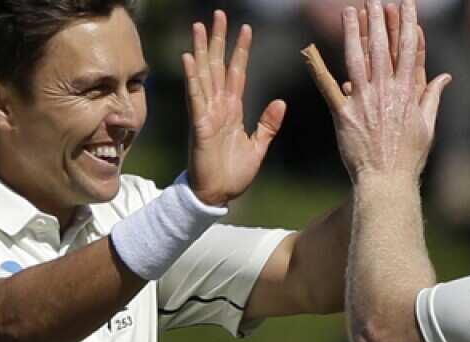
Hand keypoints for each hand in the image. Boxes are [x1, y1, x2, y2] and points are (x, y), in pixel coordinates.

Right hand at [183, 11, 285, 206]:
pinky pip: (196, 97)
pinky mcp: (200, 125)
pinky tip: (189, 58)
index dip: (240, 51)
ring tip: (199, 26)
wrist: (218, 195)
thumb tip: (280, 102)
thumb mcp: (258, 147)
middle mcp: (218, 107)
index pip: (237, 73)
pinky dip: (193, 78)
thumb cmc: (234, 174)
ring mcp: (207, 114)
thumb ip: (268, 124)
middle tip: (218, 15)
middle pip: (218, 65)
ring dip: (201, 50)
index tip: (245, 29)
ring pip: (204, 74)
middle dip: (218, 40)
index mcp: (232, 110)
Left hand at [312, 0, 451, 185]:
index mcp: (407, 92)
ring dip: (353, 32)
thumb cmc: (409, 158)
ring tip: (349, 11)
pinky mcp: (344, 113)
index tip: (406, 4)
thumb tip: (445, 77)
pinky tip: (309, 49)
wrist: (387, 181)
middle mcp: (386, 91)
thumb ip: (432, 97)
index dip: (407, 24)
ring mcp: (364, 100)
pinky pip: (328, 87)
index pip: (408, 50)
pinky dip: (317, 68)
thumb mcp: (427, 126)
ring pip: (357, 58)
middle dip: (379, 20)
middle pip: (382, 47)